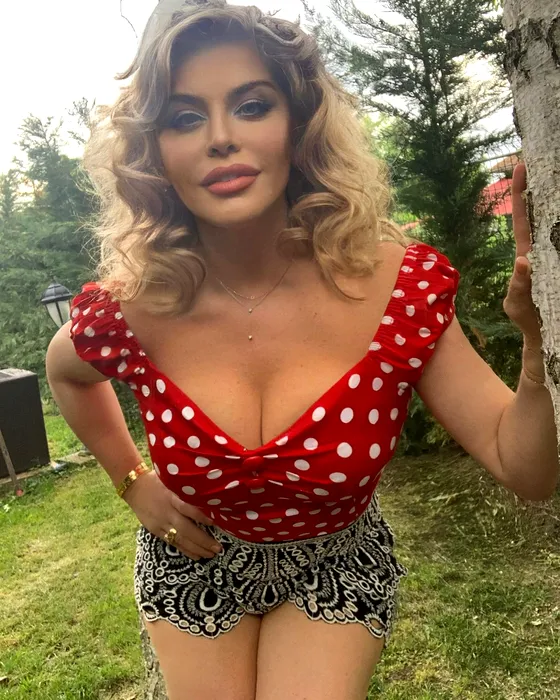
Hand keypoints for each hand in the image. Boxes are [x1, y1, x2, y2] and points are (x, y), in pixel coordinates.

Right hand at [122, 470, 221, 559]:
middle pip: (186, 529)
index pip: (187, 507)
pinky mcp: (156, 531)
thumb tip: (208, 490)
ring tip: (211, 554)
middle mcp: (167, 512)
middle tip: (218, 548)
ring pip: (180, 539)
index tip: (215, 522)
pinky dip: (185, 550)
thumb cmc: (157, 480)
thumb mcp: (171, 479)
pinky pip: (172, 543)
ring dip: (197, 548)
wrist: (134, 487)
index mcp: (171, 497)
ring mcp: (161, 523)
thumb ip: (186, 488)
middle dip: (203, 540)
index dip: (200, 516)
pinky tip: (197, 556)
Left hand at [502, 162, 541, 349]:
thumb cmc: (526, 316)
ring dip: (558, 208)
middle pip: (545, 214)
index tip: (520, 167)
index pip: (522, 218)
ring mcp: (556, 256)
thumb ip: (518, 285)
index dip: (520, 194)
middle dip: (547, 189)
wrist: (545, 336)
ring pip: (558, 225)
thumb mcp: (516, 303)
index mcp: (527, 253)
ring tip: (557, 181)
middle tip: (550, 163)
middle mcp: (544, 249)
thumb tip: (522, 261)